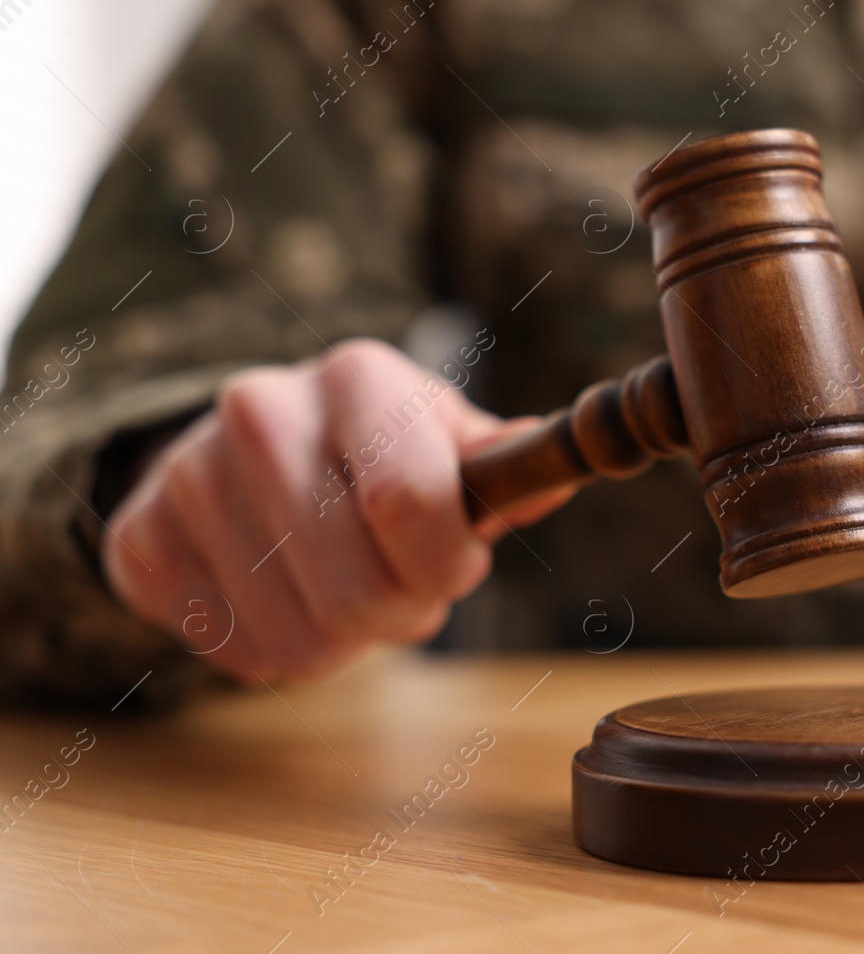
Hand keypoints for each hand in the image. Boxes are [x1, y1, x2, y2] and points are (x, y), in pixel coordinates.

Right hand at [103, 338, 573, 681]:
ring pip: (297, 642)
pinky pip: (234, 653)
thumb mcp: (448, 441)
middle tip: (400, 587)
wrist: (251, 446)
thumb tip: (556, 471)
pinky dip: (274, 647)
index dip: (446, 564)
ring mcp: (188, 474)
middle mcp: (261, 410)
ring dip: (341, 640)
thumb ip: (503, 469)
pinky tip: (280, 594)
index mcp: (358, 378)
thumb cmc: (379, 450)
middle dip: (401, 613)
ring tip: (342, 587)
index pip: (411, 503)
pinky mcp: (139, 538)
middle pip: (357, 594)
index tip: (455, 566)